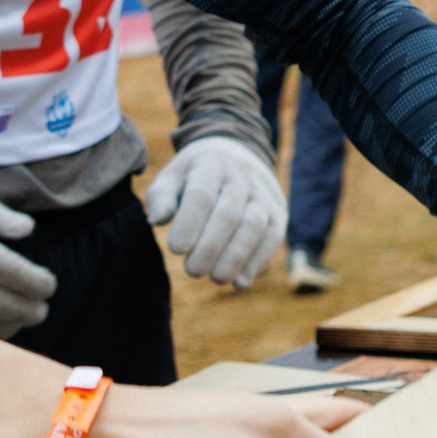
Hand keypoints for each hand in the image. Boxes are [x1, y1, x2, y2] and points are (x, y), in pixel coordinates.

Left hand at [146, 136, 286, 287]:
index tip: (175, 250)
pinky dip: (258, 261)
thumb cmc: (193, 178)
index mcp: (210, 163)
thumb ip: (161, 198)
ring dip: (236, 257)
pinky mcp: (278, 211)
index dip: (190, 224)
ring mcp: (263, 192)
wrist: (235, 155)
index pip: (201, 194)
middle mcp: (241, 175)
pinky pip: (274, 236)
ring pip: (255, 225)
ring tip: (217, 278)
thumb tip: (158, 220)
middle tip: (192, 271)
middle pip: (229, 213)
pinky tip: (240, 281)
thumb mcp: (172, 178)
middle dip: (211, 247)